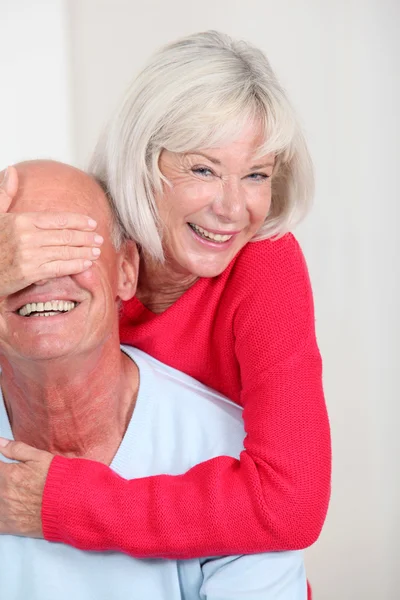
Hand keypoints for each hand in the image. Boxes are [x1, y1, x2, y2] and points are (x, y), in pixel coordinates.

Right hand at [0, 166, 103, 296]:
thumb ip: (5, 194)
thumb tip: (12, 171)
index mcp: (22, 221)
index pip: (57, 219)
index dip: (78, 221)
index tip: (92, 223)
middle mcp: (28, 237)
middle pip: (65, 236)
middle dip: (86, 237)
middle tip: (99, 238)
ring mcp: (30, 255)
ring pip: (65, 252)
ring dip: (84, 251)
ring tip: (97, 251)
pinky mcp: (30, 273)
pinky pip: (59, 268)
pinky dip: (75, 266)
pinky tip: (86, 264)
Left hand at [0, 438, 53, 537]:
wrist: (70, 504)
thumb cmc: (57, 479)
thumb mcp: (40, 457)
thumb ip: (17, 449)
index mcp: (9, 474)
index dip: (0, 467)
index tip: (5, 470)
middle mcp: (3, 493)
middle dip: (2, 481)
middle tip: (15, 481)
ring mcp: (4, 511)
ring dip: (1, 496)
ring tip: (13, 493)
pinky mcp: (9, 526)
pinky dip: (0, 512)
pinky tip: (7, 508)